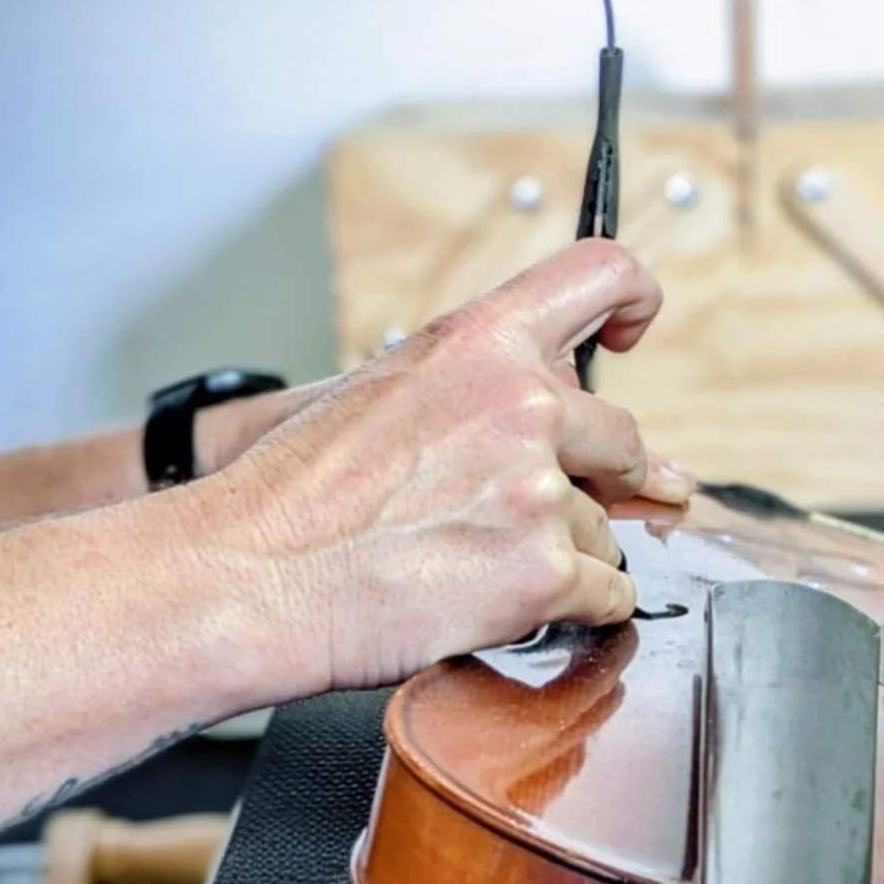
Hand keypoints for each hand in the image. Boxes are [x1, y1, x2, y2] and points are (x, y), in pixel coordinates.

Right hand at [201, 240, 690, 693]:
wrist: (249, 579)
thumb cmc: (294, 499)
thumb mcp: (383, 391)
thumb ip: (480, 390)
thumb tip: (569, 418)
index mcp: (479, 343)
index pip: (601, 274)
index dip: (634, 303)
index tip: (631, 335)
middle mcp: (521, 405)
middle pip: (624, 439)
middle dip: (603, 480)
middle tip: (550, 508)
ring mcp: (538, 492)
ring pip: (607, 530)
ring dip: (565, 555)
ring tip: (477, 567)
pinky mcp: (544, 574)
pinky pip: (609, 595)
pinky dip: (574, 609)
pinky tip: (508, 604)